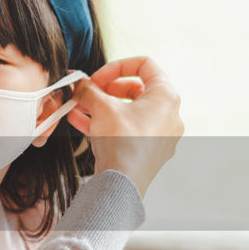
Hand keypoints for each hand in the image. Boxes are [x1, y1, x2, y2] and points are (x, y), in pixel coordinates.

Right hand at [66, 56, 182, 197]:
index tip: (97, 77)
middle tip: (88, 92)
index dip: (117, 67)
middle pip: (136, 89)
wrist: (122, 184)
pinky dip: (107, 123)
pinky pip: (127, 130)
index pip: (145, 65)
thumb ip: (88, 89)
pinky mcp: (149, 151)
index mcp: (166, 96)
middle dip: (106, 89)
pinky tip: (81, 122)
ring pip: (129, 112)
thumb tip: (79, 82)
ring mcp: (161, 135)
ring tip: (79, 107)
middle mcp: (169, 115)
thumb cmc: (122, 144)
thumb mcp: (100, 106)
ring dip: (102, 106)